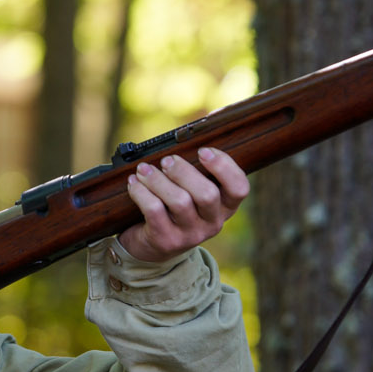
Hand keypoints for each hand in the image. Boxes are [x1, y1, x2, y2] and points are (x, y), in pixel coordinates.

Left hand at [120, 146, 248, 263]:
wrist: (150, 246)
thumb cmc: (172, 208)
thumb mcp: (190, 190)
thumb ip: (197, 167)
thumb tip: (202, 124)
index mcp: (225, 207)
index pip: (239, 188)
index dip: (224, 167)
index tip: (203, 151)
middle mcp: (212, 223)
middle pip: (207, 194)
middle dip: (184, 171)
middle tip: (167, 160)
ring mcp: (190, 235)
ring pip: (180, 202)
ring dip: (158, 180)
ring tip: (143, 169)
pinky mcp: (166, 241)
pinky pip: (154, 211)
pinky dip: (141, 193)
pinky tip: (134, 184)